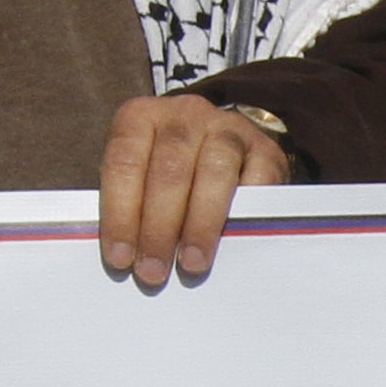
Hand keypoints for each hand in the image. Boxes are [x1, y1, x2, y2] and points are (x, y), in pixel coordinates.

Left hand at [100, 94, 291, 289]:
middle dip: (158, 228)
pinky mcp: (265, 148)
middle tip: (154, 271)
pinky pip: (257, 180)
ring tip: (191, 263)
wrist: (225, 151)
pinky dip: (245, 212)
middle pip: (169, 170)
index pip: (124, 163)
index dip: (120, 213)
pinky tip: (234, 239)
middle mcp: (184, 114)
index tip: (120, 258)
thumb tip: (125, 258)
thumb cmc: (171, 175)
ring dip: (200, 224)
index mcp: (141, 117)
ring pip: (213, 172)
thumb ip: (131, 208)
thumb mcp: (141, 180)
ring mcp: (228, 127)